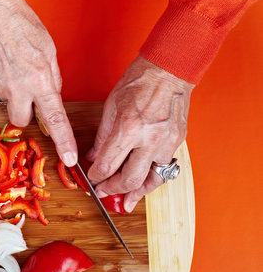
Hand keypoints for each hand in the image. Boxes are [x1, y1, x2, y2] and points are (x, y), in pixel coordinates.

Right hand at [0, 0, 77, 165]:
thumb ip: (51, 78)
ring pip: (6, 103)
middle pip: (22, 121)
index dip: (64, 142)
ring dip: (12, 93)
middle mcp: (17, 88)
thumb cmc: (20, 24)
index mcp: (39, 81)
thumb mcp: (48, 51)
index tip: (69, 158)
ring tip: (12, 69)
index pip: (55, 120)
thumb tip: (51, 96)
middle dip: (26, 112)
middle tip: (27, 94)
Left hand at [86, 55, 193, 211]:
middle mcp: (149, 139)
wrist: (169, 70)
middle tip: (105, 194)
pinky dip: (153, 179)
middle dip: (114, 190)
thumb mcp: (110, 107)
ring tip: (127, 202)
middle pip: (130, 179)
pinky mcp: (177, 141)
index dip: (97, 177)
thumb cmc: (139, 82)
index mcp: (128, 128)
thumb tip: (93, 157)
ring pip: (152, 180)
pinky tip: (145, 185)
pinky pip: (164, 168)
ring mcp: (166, 141)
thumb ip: (102, 137)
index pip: (108, 165)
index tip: (93, 181)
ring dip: (138, 193)